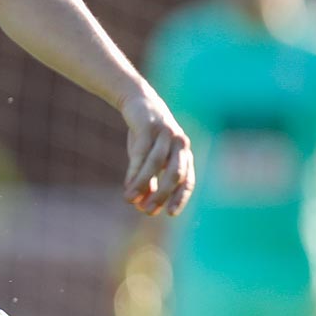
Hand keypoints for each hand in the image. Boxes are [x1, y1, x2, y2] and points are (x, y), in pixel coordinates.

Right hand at [119, 90, 193, 216]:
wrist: (137, 101)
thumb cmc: (146, 134)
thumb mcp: (149, 158)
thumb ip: (149, 180)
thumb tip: (141, 205)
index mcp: (184, 154)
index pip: (187, 180)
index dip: (180, 197)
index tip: (169, 214)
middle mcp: (179, 144)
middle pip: (175, 174)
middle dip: (162, 194)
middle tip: (147, 212)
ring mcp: (164, 134)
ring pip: (156, 164)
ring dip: (143, 184)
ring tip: (129, 200)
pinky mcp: (148, 127)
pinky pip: (141, 152)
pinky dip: (134, 170)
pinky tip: (127, 184)